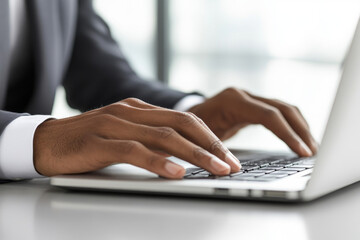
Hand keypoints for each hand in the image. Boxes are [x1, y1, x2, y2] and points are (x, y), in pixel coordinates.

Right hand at [33, 98, 240, 178]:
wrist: (46, 141)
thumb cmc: (89, 141)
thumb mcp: (125, 135)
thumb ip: (150, 139)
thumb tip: (183, 156)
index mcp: (140, 108)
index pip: (185, 119)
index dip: (211, 137)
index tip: (229, 156)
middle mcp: (132, 111)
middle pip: (182, 124)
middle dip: (212, 145)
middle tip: (232, 164)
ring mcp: (116, 124)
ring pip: (164, 137)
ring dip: (195, 154)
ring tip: (216, 170)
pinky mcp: (101, 141)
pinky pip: (135, 151)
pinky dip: (158, 162)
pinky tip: (176, 173)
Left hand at [189, 88, 317, 156]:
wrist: (181, 117)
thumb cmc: (187, 130)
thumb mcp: (200, 139)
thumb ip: (217, 149)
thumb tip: (235, 169)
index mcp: (232, 101)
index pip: (268, 115)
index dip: (288, 134)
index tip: (302, 152)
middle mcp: (243, 95)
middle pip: (283, 108)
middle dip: (301, 131)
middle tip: (313, 152)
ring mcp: (248, 98)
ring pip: (284, 108)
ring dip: (300, 127)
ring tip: (311, 148)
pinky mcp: (252, 106)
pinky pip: (278, 113)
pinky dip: (291, 126)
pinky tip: (298, 139)